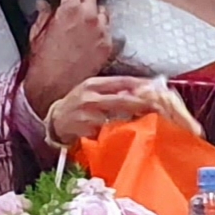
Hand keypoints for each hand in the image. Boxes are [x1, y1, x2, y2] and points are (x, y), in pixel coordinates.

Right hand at [23, 0, 114, 114]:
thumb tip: (45, 5)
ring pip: (102, 9)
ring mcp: (101, 31)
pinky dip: (100, 28)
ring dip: (93, 9)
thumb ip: (44, 16)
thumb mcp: (37, 35)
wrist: (55, 89)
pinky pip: (108, 29)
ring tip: (84, 17)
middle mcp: (89, 16)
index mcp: (69, 10)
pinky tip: (91, 34)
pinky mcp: (108, 45)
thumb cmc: (43, 64)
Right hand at [45, 75, 175, 148]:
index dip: (141, 85)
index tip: (157, 88)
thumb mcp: (92, 91)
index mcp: (94, 84)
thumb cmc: (78, 105)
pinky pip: (108, 132)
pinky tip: (130, 134)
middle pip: (122, 99)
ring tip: (150, 120)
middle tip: (159, 106)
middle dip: (142, 103)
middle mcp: (91, 97)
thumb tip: (139, 89)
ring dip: (133, 119)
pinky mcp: (87, 131)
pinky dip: (119, 132)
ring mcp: (88, 115)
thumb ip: (112, 90)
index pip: (122, 81)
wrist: (56, 121)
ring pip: (117, 117)